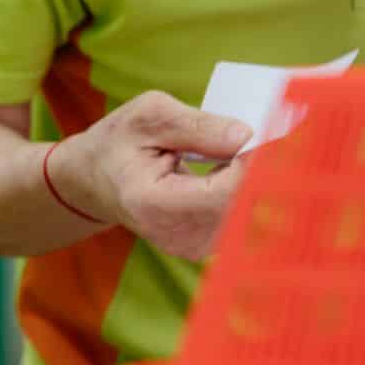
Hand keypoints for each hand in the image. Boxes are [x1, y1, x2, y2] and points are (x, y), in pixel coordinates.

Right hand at [48, 92, 252, 260]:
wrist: (94, 182)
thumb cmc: (118, 144)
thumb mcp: (147, 116)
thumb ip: (197, 125)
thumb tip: (246, 135)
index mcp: (155, 204)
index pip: (226, 191)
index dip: (255, 162)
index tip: (268, 131)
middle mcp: (176, 235)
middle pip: (244, 206)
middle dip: (264, 169)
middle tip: (270, 133)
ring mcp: (192, 247)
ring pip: (249, 213)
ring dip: (259, 179)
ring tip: (248, 148)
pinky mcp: (204, 247)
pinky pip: (242, 217)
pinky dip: (249, 190)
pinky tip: (239, 167)